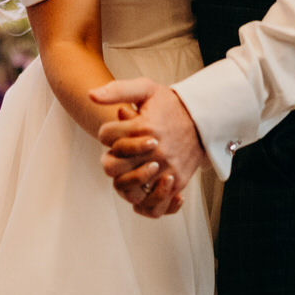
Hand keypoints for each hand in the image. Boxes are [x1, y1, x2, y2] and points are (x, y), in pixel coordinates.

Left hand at [91, 79, 207, 217]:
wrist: (203, 119)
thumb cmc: (170, 105)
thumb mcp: (146, 89)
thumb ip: (117, 90)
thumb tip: (90, 95)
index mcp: (144, 126)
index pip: (106, 135)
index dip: (106, 132)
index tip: (117, 130)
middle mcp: (154, 150)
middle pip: (111, 165)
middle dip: (110, 157)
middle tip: (120, 152)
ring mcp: (165, 168)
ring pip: (128, 188)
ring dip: (123, 179)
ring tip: (130, 169)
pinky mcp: (177, 182)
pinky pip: (154, 205)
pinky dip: (145, 201)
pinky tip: (145, 187)